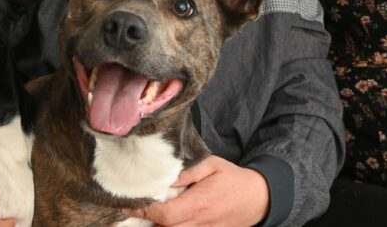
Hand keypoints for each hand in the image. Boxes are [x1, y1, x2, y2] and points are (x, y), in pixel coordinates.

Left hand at [125, 155, 269, 226]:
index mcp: (199, 203)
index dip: (144, 210)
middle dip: (146, 220)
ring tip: (144, 213)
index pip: (165, 214)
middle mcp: (199, 222)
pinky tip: (164, 219)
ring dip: (158, 224)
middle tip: (131, 209)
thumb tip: (165, 177)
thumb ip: (188, 171)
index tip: (128, 204)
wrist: (258, 198)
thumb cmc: (234, 179)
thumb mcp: (212, 165)